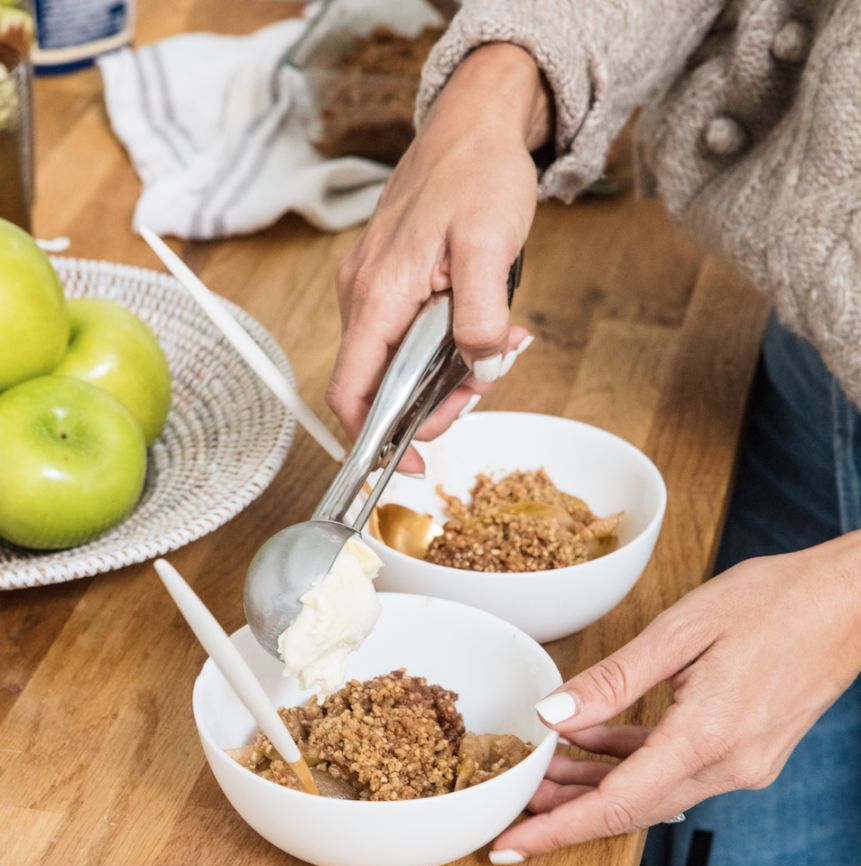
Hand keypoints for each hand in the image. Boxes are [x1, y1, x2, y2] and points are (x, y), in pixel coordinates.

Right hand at [327, 43, 551, 473]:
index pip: (351, 393)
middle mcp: (363, 297)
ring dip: (448, 370)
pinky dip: (446, 343)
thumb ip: (480, 316)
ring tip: (499, 344)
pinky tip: (484, 323)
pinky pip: (409, 334)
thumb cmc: (476, 173)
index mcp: (376, 296)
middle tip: (485, 381)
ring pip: (399, 362)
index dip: (375, 441)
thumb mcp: (489, 247)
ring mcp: (375, 289)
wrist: (475, 125)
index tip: (412, 465)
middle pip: (381, 386)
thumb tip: (480, 369)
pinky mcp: (392, 282)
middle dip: (434, 400)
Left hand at [491, 531, 860, 861]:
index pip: (617, 804)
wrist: (850, 602)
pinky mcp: (748, 751)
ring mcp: (743, 764)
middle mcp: (729, 765)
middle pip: (630, 807)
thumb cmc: (775, 601)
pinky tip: (594, 745)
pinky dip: (631, 763)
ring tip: (542, 772)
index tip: (511, 845)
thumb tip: (553, 713)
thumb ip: (614, 679)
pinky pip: (676, 770)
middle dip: (567, 810)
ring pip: (651, 791)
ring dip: (595, 785)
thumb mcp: (682, 629)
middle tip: (514, 803)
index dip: (557, 829)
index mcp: (708, 737)